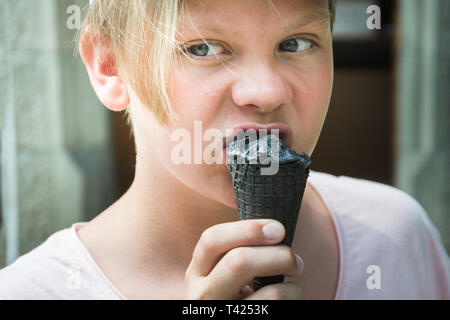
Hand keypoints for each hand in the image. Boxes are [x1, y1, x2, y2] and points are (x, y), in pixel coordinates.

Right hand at [184, 219, 303, 298]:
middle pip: (240, 262)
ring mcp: (223, 314)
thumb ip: (237, 252)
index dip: (249, 229)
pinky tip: (289, 298)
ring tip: (294, 287)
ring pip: (270, 292)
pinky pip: (277, 306)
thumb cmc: (234, 300)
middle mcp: (202, 294)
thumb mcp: (222, 276)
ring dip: (292, 286)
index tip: (278, 229)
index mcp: (197, 272)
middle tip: (295, 261)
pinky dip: (293, 297)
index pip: (212, 239)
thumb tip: (274, 228)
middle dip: (278, 255)